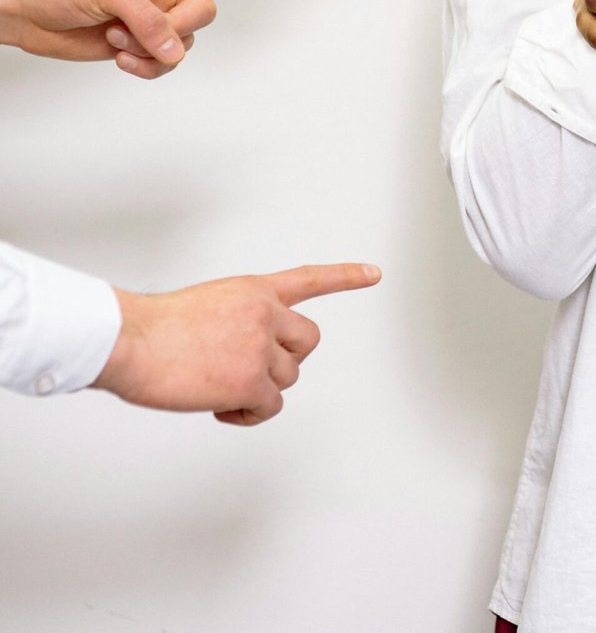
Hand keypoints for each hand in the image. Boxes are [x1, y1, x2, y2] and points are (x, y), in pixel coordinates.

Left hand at [0, 0, 295, 78]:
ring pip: (185, 45)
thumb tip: (174, 49)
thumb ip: (148, 18)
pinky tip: (121, 57)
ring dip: (154, 50)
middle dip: (175, 28)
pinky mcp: (142, 45)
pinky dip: (147, 66)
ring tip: (117, 39)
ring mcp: (156, 19)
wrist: (30, 11)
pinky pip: (166, 63)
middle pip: (204, 15)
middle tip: (143, 28)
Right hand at [94, 263, 380, 424]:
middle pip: (306, 342)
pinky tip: (220, 409)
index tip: (374, 273)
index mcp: (253, 291)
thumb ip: (235, 322)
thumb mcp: (205, 305)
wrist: (129, 340)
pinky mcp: (251, 380)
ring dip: (258, 389)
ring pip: (286, 377)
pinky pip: (269, 406)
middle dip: (286, 359)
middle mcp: (266, 314)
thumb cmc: (150, 328)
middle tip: (250, 373)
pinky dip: (248, 414)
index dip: (345, 276)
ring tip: (217, 389)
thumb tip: (238, 358)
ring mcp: (261, 347)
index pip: (309, 279)